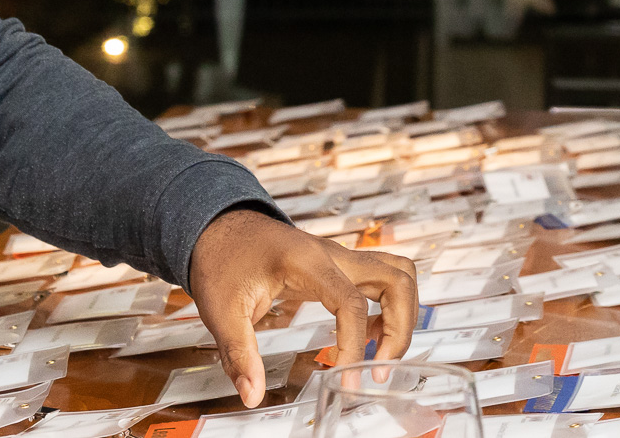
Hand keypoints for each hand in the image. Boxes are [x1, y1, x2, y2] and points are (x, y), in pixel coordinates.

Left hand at [189, 208, 417, 407]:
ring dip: (401, 316)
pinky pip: (382, 279)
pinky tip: (366, 336)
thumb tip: (253, 394)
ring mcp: (338, 256)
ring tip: (379, 354)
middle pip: (397, 279)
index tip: (347, 379)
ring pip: (398, 274)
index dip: (355, 346)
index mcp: (306, 262)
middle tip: (380, 369)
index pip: (352, 303)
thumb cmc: (220, 258)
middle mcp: (332, 254)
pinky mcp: (338, 265)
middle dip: (401, 329)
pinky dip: (387, 308)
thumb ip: (239, 353)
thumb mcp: (220, 308)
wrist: (217, 225)